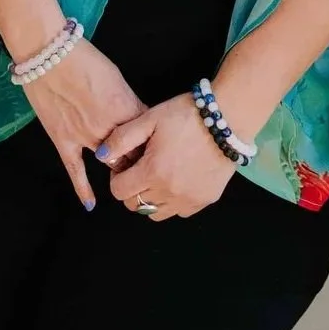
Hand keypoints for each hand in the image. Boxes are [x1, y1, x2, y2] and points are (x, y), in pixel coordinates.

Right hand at [21, 38, 145, 209]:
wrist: (49, 54)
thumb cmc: (85, 59)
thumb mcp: (117, 78)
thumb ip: (129, 102)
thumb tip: (136, 118)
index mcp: (127, 109)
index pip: (149, 137)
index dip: (155, 146)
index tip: (159, 151)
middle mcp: (110, 128)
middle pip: (133, 154)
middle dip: (141, 161)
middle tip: (146, 167)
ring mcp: (85, 137)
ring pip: (110, 164)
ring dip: (119, 170)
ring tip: (127, 178)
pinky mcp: (63, 141)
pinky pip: (76, 171)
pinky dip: (84, 189)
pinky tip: (91, 205)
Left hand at [98, 94, 237, 221]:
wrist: (228, 118)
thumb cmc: (186, 115)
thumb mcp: (149, 119)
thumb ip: (121, 139)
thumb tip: (101, 156)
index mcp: (152, 172)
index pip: (119, 192)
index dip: (118, 178)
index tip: (128, 165)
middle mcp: (169, 192)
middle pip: (136, 205)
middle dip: (132, 189)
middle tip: (142, 169)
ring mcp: (189, 199)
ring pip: (156, 214)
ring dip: (151, 199)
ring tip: (159, 177)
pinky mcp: (205, 199)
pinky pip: (180, 212)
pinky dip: (174, 202)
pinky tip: (178, 182)